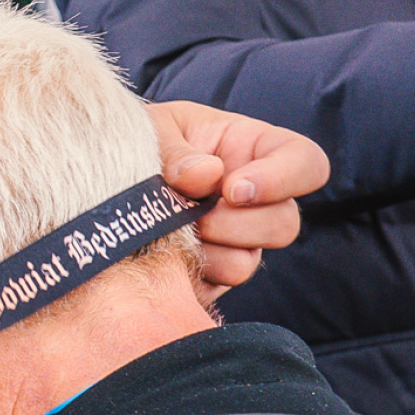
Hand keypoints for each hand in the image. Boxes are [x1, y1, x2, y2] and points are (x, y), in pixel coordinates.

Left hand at [145, 100, 326, 300]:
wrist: (107, 180)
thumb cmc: (141, 141)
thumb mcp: (156, 129)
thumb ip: (178, 149)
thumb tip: (206, 175)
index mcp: (252, 149)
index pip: (307, 163)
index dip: (282, 179)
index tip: (232, 188)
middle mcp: (256, 199)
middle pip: (286, 223)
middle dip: (236, 224)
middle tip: (194, 214)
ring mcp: (237, 240)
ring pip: (250, 261)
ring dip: (208, 249)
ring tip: (173, 229)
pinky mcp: (212, 272)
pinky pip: (214, 285)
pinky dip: (190, 270)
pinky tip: (166, 250)